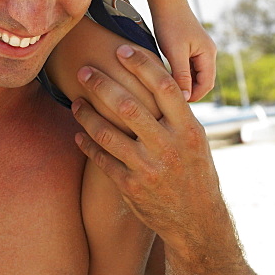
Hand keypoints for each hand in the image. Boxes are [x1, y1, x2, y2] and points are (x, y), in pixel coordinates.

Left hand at [71, 44, 226, 251]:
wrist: (199, 225)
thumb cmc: (194, 172)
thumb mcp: (195, 140)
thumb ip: (175, 112)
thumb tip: (154, 72)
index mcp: (188, 130)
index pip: (164, 87)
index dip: (141, 64)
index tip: (120, 49)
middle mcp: (169, 148)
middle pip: (129, 106)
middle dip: (102, 84)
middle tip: (84, 70)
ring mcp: (149, 169)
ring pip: (109, 133)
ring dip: (87, 114)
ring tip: (75, 101)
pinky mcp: (131, 188)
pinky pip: (102, 160)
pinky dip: (87, 144)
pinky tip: (78, 133)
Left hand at [153, 4, 216, 101]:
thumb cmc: (170, 23)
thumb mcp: (175, 52)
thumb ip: (181, 75)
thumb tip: (185, 98)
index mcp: (208, 54)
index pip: (207, 84)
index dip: (194, 96)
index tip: (178, 106)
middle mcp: (207, 52)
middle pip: (202, 80)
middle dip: (189, 91)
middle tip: (172, 103)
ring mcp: (199, 48)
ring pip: (193, 73)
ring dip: (183, 83)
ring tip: (167, 93)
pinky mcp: (189, 45)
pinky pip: (187, 65)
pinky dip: (179, 73)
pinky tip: (165, 78)